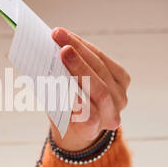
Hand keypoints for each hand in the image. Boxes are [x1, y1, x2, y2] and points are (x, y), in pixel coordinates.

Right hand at [50, 30, 129, 151]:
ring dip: (80, 49)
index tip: (69, 93)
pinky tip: (71, 38)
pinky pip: (105, 60)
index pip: (89, 120)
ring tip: (60, 36)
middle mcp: (110, 116)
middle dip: (80, 67)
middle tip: (63, 51)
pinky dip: (86, 47)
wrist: (82, 116)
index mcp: (90, 130)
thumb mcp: (53, 109)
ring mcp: (120, 97)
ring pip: (102, 70)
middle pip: (99, 90)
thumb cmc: (62, 112)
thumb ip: (55, 94)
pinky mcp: (123, 80)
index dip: (80, 108)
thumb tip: (44, 65)